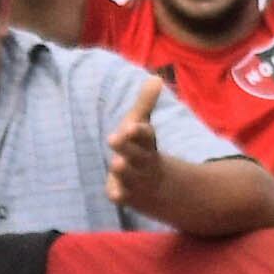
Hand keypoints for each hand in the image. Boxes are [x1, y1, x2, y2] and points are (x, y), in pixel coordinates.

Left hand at [104, 79, 167, 212]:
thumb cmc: (143, 149)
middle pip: (136, 153)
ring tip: (115, 163)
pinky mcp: (127, 194)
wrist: (159, 186)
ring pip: (130, 175)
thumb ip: (144, 104)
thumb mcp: (142, 127)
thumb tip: (154, 78)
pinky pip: (123, 196)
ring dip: (123, 170)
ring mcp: (136, 179)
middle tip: (113, 137)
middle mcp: (143, 160)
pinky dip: (119, 194)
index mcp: (146, 143)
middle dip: (126, 147)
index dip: (139, 131)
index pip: (145, 135)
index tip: (132, 125)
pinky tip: (113, 194)